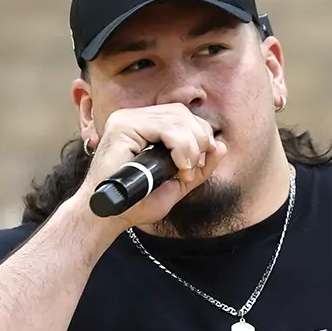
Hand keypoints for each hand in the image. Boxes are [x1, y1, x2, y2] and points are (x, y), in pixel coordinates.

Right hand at [74, 104, 225, 229]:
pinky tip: (179, 165)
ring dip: (190, 146)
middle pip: (182, 113)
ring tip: (185, 170)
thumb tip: (221, 146)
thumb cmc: (136, 203)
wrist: (109, 217)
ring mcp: (127, 119)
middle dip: (199, 139)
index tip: (198, 163)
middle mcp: (135, 118)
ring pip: (176, 118)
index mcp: (146, 126)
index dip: (199, 135)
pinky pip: (164, 127)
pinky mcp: (122, 126)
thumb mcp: (176, 184)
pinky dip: (180, 146)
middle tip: (193, 168)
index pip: (182, 116)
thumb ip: (199, 167)